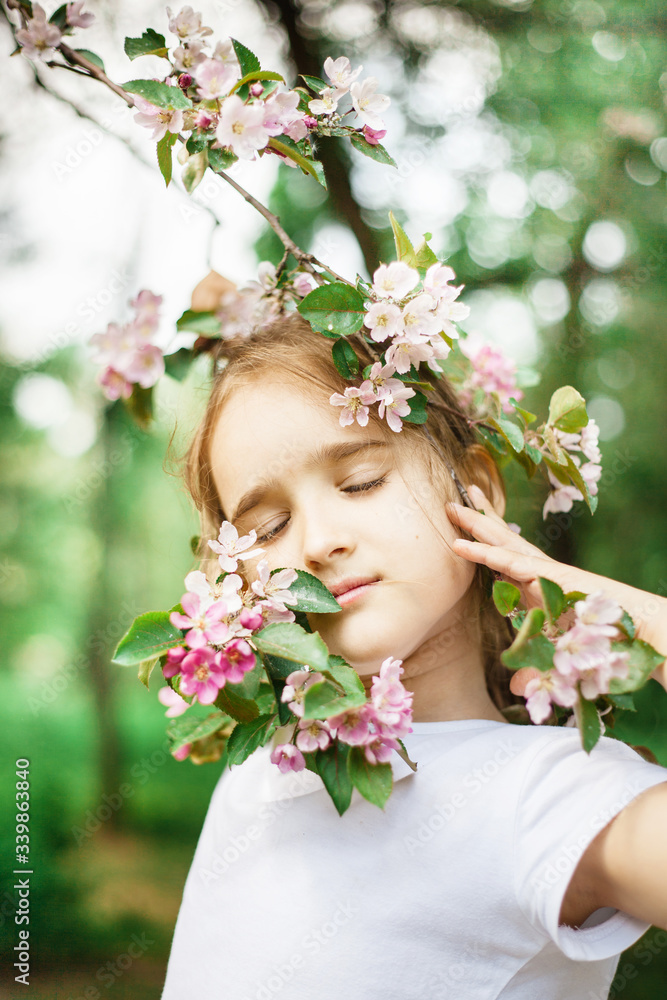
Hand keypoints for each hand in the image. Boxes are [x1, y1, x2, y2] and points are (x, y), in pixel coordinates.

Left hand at [446, 485, 666, 684]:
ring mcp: (549, 573)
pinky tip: (469, 547)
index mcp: (538, 587)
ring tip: (454, 508)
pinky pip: (518, 565)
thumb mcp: (555, 663)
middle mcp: (541, 575)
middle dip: (477, 521)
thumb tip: (514, 689)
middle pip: (503, 542)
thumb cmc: (603, 647)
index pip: (504, 559)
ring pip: (506, 545)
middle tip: (451, 503)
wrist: (641, 635)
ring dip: (479, 526)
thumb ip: (532, 674)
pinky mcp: (557, 579)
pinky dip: (493, 555)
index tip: (459, 532)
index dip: (483, 543)